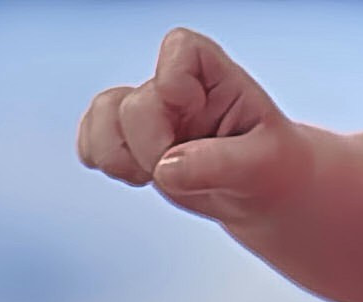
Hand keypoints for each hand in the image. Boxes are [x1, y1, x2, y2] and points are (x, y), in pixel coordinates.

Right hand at [75, 28, 310, 220]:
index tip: (195, 115)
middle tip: (178, 174)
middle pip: (134, 103)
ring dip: (116, 154)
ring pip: (102, 114)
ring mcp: (152, 115)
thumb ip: (217, 163)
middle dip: (149, 148)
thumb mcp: (260, 165)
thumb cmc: (271, 167)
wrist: (263, 192)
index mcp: (214, 74)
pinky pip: (91, 139)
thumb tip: (163, 168)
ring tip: (147, 177)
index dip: (174, 84)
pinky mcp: (132, 141)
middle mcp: (178, 88)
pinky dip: (101, 160)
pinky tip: (134, 177)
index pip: (179, 48)